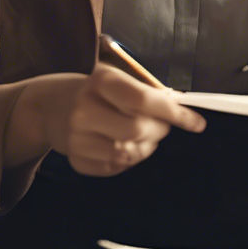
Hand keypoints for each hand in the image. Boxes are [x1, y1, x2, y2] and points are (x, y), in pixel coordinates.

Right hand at [6, 66, 205, 175]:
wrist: (50, 107)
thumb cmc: (95, 91)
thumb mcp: (116, 80)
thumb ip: (147, 93)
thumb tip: (182, 109)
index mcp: (100, 81)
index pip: (145, 100)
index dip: (175, 113)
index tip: (197, 123)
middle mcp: (85, 109)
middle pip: (139, 130)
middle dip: (160, 131)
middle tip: (163, 127)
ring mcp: (77, 137)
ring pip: (129, 154)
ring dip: (146, 147)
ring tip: (144, 135)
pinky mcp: (76, 160)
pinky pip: (116, 168)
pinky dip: (128, 159)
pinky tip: (122, 144)